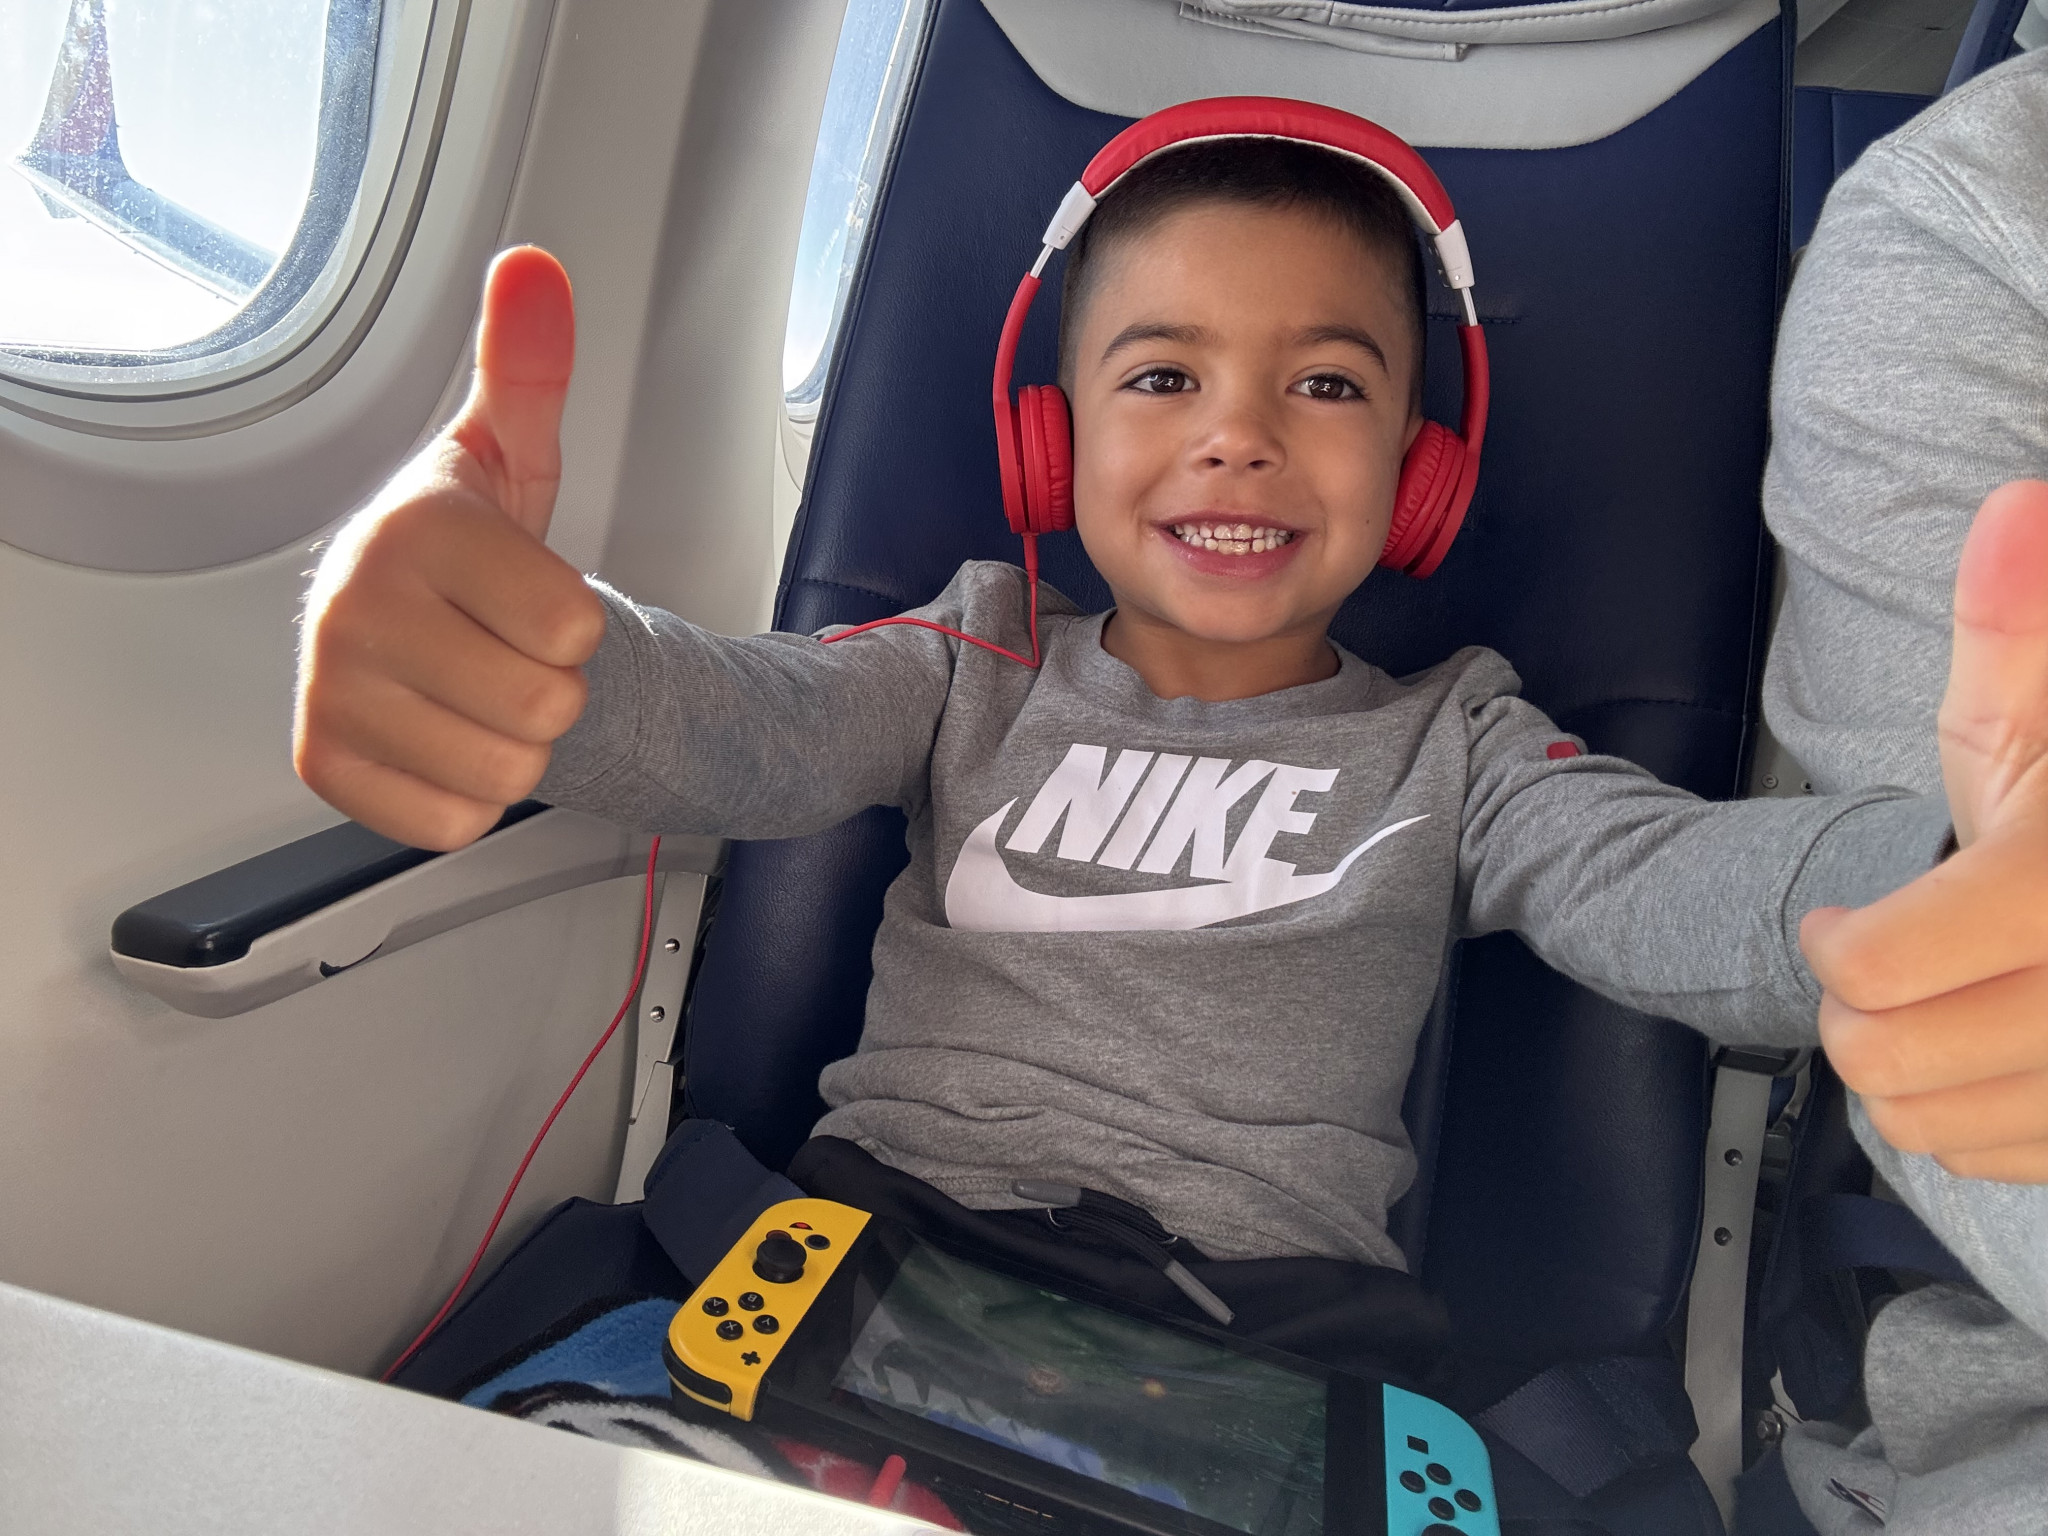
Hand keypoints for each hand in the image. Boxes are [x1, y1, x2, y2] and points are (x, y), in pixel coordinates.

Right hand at [294, 246, 604, 850]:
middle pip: (546, 709)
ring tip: (477, 687)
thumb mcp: (510, 451)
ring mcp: (328, 690)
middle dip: (550, 688)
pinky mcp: (321, 764)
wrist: (398, 611)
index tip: (530, 593)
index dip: (576, 622)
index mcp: (412, 528)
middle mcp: (352, 606)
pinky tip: (440, 732)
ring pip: (505, 775)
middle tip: (507, 648)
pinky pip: (451, 822)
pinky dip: (463, 795)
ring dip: (513, 745)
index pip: (572, 627)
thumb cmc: (463, 541)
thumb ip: (529, 368)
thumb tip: (534, 271)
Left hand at [1803, 480, 2047, 1181]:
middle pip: (1894, 1053)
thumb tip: (2018, 505)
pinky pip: (1998, 1164)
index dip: (1837, 951)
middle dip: (1857, 1017)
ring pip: (1938, 1124)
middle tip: (1876, 973)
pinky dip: (1968, 1127)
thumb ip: (2019, 626)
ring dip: (1905, 1078)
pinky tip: (1990, 1060)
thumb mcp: (2036, 716)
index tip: (1839, 931)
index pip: (1884, 967)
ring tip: (1933, 1013)